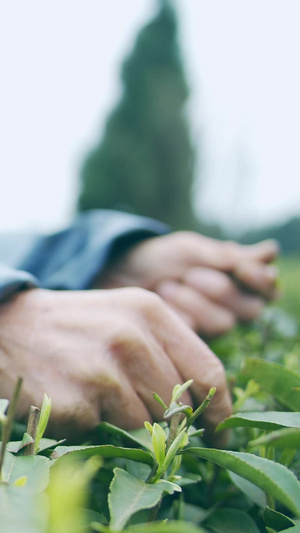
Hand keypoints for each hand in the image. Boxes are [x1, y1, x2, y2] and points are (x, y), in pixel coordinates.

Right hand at [0, 288, 230, 440]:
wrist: (10, 326)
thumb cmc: (76, 326)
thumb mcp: (126, 317)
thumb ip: (167, 352)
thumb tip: (200, 405)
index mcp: (151, 312)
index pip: (208, 370)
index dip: (220, 408)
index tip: (220, 432)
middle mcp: (132, 337)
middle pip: (180, 406)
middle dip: (171, 425)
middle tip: (151, 424)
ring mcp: (103, 369)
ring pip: (145, 425)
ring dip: (125, 422)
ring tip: (97, 394)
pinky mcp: (76, 400)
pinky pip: (104, 432)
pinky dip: (93, 424)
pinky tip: (74, 399)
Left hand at [96, 232, 278, 335]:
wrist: (117, 274)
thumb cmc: (157, 258)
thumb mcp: (190, 250)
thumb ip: (227, 257)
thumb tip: (271, 251)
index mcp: (234, 277)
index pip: (266, 286)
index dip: (258, 280)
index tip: (239, 269)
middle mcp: (227, 304)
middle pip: (250, 309)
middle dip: (219, 291)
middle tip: (190, 275)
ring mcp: (207, 324)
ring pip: (223, 323)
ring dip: (193, 301)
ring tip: (167, 287)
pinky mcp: (187, 343)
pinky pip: (195, 334)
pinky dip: (177, 314)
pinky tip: (160, 302)